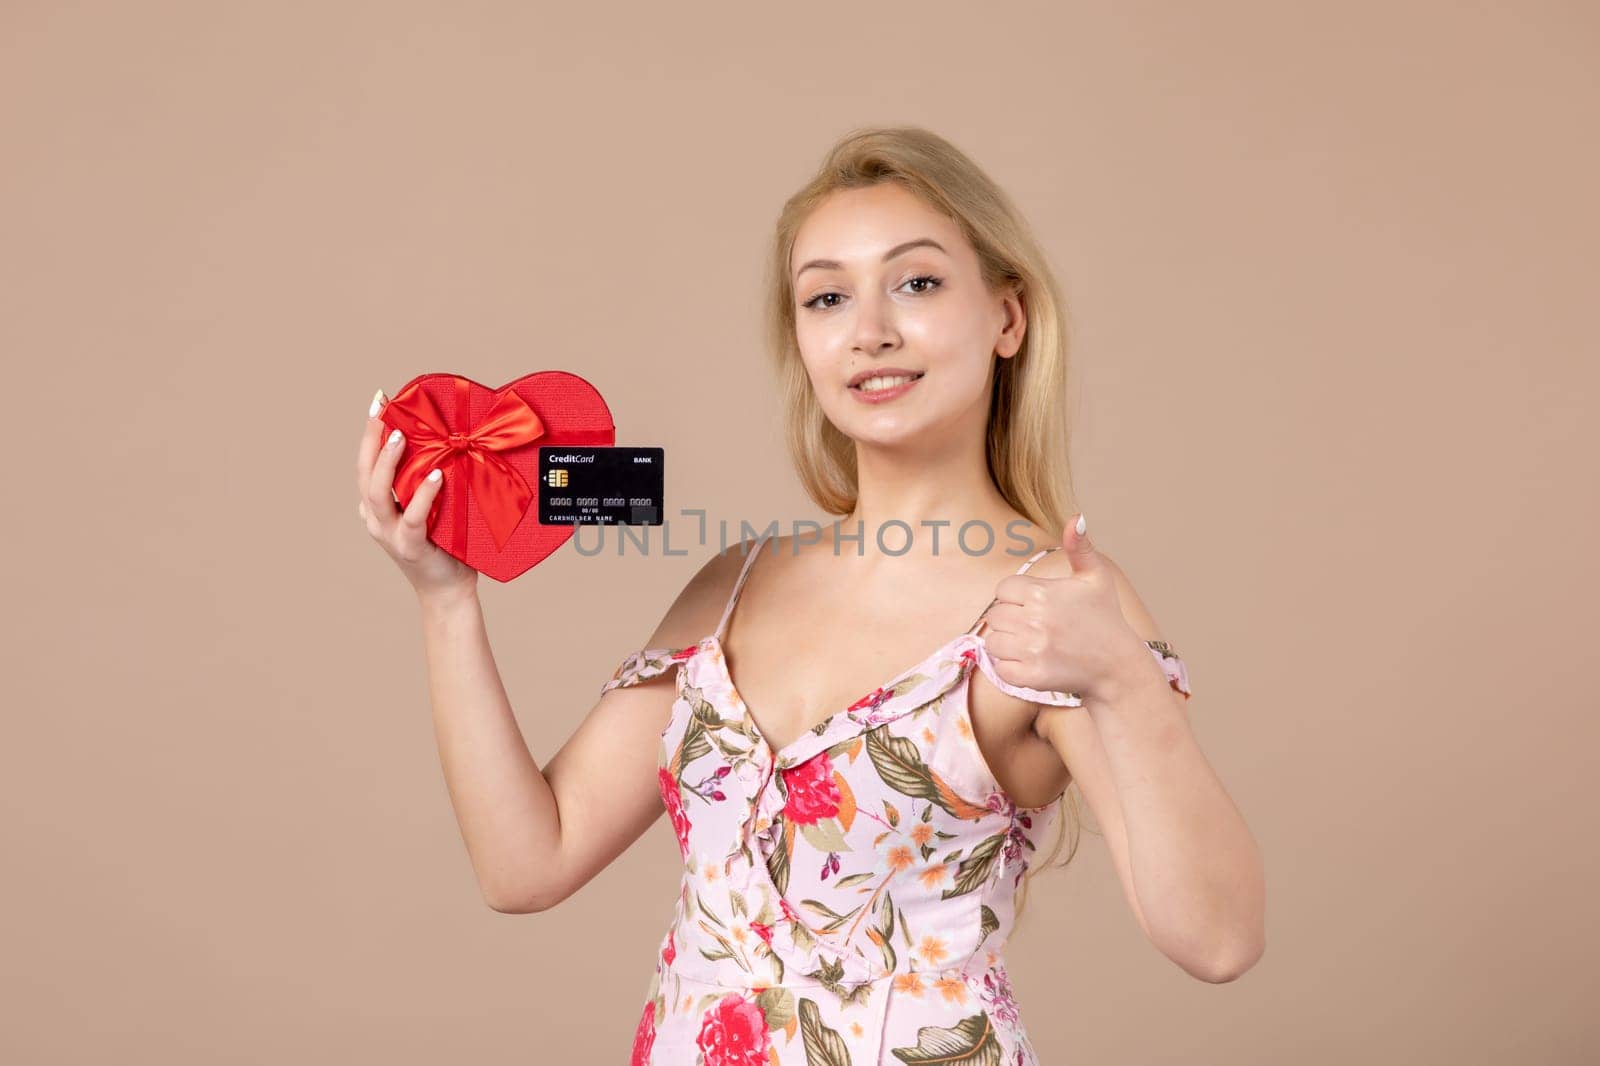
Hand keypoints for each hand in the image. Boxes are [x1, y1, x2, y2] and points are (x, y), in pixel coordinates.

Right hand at [355, 389, 477, 601]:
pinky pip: (413, 515)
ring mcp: (389, 533)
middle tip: (381, 407)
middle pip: (364, 472)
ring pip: (378, 492)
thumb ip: (427, 481)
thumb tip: (447, 442)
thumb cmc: (445, 545)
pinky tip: (437, 475)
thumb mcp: (432, 507)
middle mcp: (375, 518)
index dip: (370, 433)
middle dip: (370, 437)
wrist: (449, 589)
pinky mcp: (410, 546)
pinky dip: (424, 493)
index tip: (379, 401)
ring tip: (400, 435)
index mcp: (376, 507)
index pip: (366, 464)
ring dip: (388, 461)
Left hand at [980, 514, 1153, 702]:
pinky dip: (1011, 668)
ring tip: (1033, 645)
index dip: (1016, 598)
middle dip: (1011, 621)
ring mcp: (1032, 650)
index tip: (1036, 606)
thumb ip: (1081, 547)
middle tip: (1036, 627)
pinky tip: (1032, 663)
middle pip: (995, 616)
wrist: (1117, 667)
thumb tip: (1077, 517)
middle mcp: (1034, 620)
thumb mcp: (1096, 578)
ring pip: (993, 642)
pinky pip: (1000, 669)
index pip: (1003, 590)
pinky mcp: (1031, 676)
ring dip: (1008, 645)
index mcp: (1043, 593)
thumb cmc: (1105, 619)